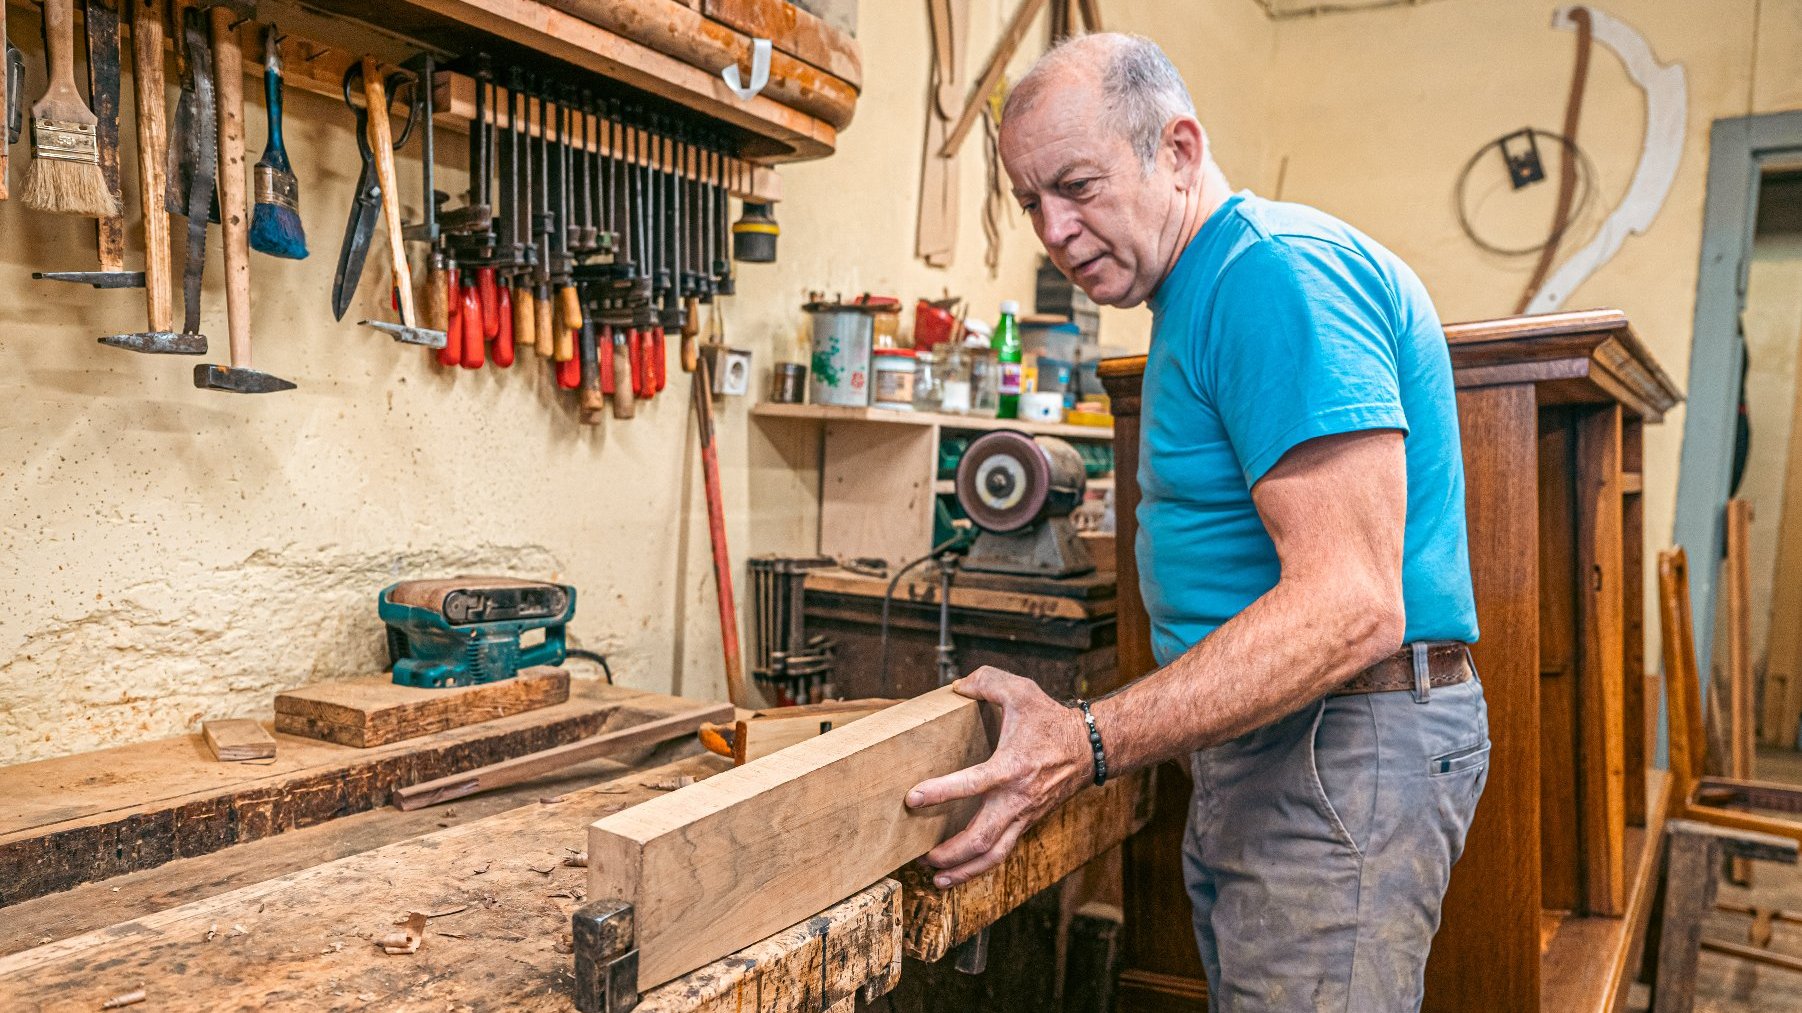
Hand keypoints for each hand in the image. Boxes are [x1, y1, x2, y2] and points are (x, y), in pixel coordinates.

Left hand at [905, 666, 1093, 887]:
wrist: (1091, 747)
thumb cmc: (1052, 719)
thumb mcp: (1021, 690)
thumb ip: (986, 681)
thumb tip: (957, 686)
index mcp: (1011, 767)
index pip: (972, 785)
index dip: (940, 792)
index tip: (912, 798)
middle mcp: (1017, 798)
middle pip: (981, 838)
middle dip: (949, 853)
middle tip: (921, 857)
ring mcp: (1024, 815)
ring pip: (994, 855)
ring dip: (964, 871)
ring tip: (936, 878)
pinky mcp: (1028, 822)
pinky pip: (1003, 851)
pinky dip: (980, 864)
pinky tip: (961, 870)